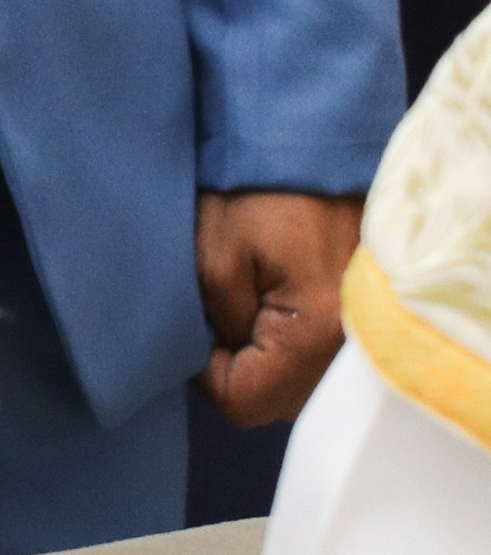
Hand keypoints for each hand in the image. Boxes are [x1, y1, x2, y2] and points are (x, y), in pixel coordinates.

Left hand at [196, 190, 360, 426]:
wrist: (321, 152)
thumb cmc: (264, 192)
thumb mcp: (216, 251)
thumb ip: (214, 318)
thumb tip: (218, 354)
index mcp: (313, 334)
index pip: (244, 401)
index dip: (206, 375)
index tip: (195, 332)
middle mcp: (348, 351)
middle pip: (273, 402)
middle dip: (235, 371)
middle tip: (217, 317)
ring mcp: (360, 341)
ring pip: (294, 387)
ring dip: (263, 362)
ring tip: (246, 307)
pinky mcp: (360, 325)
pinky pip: (314, 365)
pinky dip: (287, 348)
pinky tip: (271, 309)